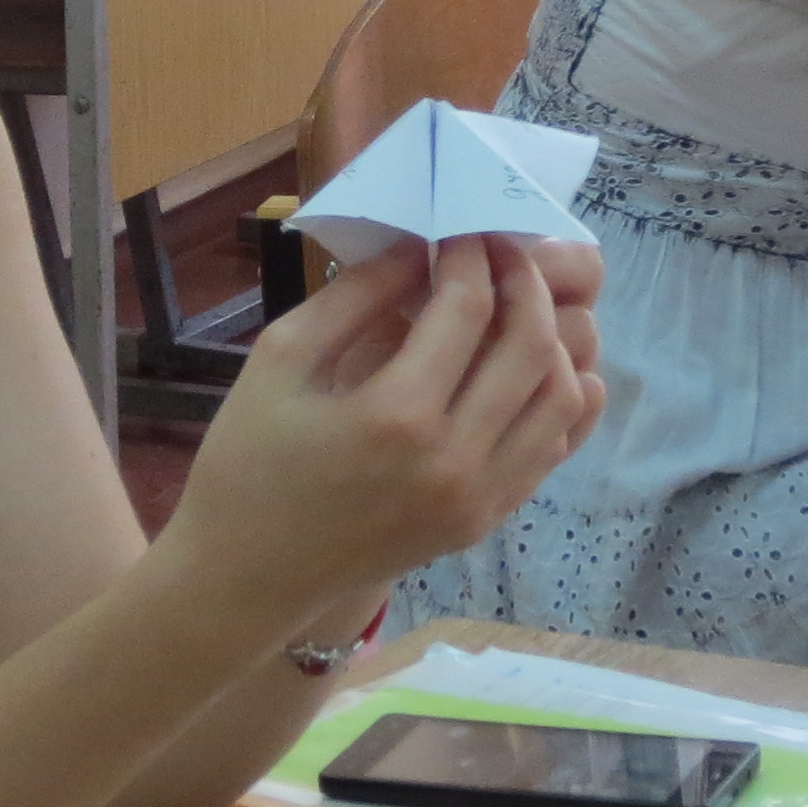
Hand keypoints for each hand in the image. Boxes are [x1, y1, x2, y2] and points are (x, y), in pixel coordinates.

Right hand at [171, 235, 607, 617]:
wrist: (246, 578)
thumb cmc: (246, 463)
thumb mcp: (281, 360)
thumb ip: (355, 296)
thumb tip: (419, 247)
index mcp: (396, 415)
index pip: (468, 308)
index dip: (472, 254)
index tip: (460, 228)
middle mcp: (454, 460)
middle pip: (532, 346)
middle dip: (524, 282)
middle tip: (499, 252)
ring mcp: (479, 499)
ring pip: (561, 398)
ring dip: (550, 337)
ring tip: (515, 304)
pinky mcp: (484, 522)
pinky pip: (551, 447)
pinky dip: (558, 397)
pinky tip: (532, 364)